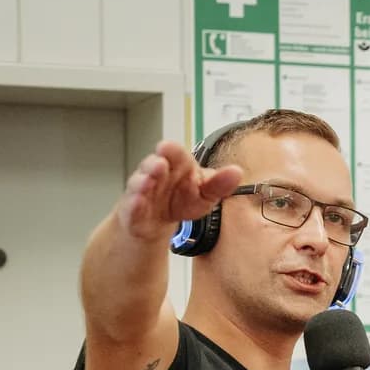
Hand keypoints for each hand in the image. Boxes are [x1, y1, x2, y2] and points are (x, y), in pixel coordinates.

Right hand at [114, 139, 240, 243]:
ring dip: (144, 181)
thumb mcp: (206, 194)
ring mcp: (142, 190)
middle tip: (160, 163)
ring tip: (148, 181)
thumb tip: (237, 172)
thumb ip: (220, 184)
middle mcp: (156, 173)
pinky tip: (138, 202)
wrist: (160, 222)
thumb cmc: (182, 200)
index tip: (168, 147)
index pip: (174, 153)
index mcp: (176, 166)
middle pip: (154, 164)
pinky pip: (132, 205)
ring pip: (140, 182)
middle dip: (155, 164)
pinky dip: (135, 204)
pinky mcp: (133, 209)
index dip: (171, 150)